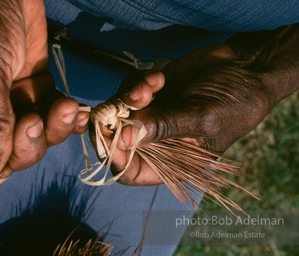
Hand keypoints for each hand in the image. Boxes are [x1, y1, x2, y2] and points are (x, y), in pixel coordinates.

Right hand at [0, 0, 81, 195]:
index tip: (2, 166)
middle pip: (7, 158)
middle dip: (27, 147)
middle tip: (36, 118)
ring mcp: (13, 106)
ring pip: (37, 139)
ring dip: (55, 130)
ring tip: (67, 107)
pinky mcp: (38, 92)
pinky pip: (55, 118)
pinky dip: (69, 118)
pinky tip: (79, 110)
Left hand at [98, 44, 276, 185]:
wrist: (245, 67)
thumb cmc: (234, 102)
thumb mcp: (202, 118)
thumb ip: (163, 127)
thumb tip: (124, 138)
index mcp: (172, 162)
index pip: (131, 171)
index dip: (115, 157)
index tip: (109, 134)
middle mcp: (156, 142)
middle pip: (116, 139)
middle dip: (119, 118)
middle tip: (135, 98)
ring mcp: (151, 116)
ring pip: (118, 110)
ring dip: (130, 95)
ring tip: (154, 84)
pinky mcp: (150, 93)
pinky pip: (128, 88)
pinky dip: (138, 81)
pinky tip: (160, 77)